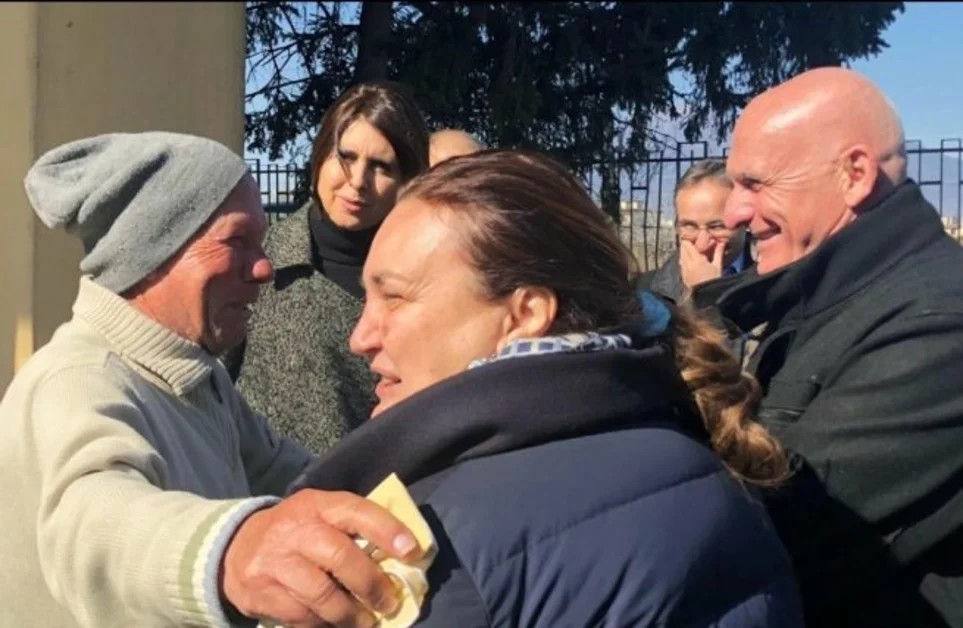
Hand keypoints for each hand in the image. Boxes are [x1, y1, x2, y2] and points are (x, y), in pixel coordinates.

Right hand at [221, 489, 421, 627]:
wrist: (235, 547)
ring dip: (350, 615)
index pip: (355, 511)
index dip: (387, 530)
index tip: (412, 551)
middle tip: (389, 602)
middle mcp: (293, 530)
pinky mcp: (259, 593)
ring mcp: (273, 562)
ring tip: (365, 620)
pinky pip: (300, 617)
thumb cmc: (296, 531)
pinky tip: (334, 624)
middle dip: (371, 584)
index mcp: (316, 505)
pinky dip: (322, 625)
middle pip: (340, 557)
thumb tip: (403, 555)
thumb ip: (353, 530)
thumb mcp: (320, 516)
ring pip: (321, 595)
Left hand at [680, 240, 724, 288]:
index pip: (687, 244)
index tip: (695, 237)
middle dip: (687, 244)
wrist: (706, 296)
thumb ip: (718, 253)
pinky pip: (681, 263)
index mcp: (696, 260)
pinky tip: (691, 260)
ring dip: (685, 251)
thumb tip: (721, 242)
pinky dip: (684, 259)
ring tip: (693, 250)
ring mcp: (684, 269)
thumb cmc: (714, 281)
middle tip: (695, 242)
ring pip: (681, 255)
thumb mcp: (718, 266)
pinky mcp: (683, 275)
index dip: (690, 239)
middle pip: (682, 248)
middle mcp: (687, 263)